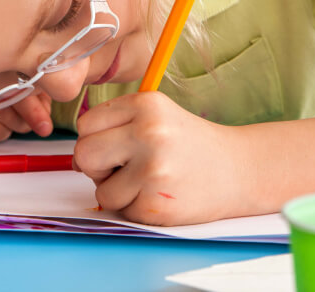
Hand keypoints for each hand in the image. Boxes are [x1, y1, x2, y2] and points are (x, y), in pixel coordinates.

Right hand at [0, 85, 52, 150]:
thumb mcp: (19, 83)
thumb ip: (34, 96)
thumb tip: (44, 117)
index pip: (9, 84)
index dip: (30, 106)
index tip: (45, 124)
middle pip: (0, 109)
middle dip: (19, 122)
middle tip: (24, 124)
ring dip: (2, 132)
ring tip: (0, 123)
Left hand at [74, 91, 250, 225]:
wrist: (238, 170)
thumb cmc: (189, 142)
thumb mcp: (155, 114)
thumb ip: (114, 125)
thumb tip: (76, 157)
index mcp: (146, 104)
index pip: (86, 124)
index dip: (96, 137)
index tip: (116, 143)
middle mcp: (149, 133)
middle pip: (84, 154)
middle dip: (97, 165)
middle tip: (123, 165)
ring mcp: (154, 170)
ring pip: (100, 190)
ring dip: (117, 190)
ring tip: (147, 180)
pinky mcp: (157, 205)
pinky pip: (120, 210)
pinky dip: (134, 207)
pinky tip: (158, 194)